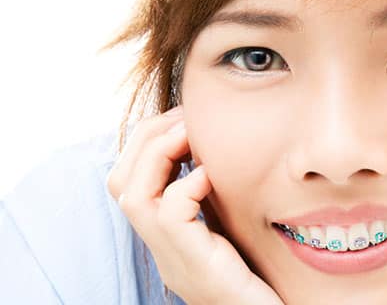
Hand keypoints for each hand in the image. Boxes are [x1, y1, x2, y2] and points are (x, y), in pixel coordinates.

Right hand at [106, 106, 282, 304]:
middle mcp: (159, 246)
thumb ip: (213, 198)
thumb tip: (212, 155)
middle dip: (148, 137)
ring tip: (190, 133)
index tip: (183, 121)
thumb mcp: (229, 228)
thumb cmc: (257, 277)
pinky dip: (187, 183)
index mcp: (165, 235)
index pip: (128, 180)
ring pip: (131, 193)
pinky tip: (212, 174)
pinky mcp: (194, 262)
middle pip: (119, 181)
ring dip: (159, 152)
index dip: (148, 142)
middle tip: (184, 118)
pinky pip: (170, 212)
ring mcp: (172, 257)